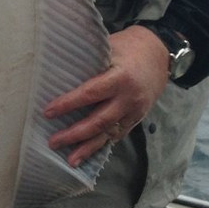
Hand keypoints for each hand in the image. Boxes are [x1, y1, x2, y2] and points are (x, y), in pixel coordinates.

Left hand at [44, 25, 169, 166]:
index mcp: (120, 78)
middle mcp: (129, 98)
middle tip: (53, 142)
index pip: (90, 94)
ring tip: (70, 160)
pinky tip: (87, 153)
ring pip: (109, 133)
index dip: (68, 104)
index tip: (48, 112)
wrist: (160, 53)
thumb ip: (89, 62)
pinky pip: (118, 134)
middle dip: (75, 134)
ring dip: (88, 148)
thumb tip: (58, 70)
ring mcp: (135, 111)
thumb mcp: (109, 47)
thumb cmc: (128, 47)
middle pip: (99, 121)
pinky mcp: (137, 118)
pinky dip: (102, 144)